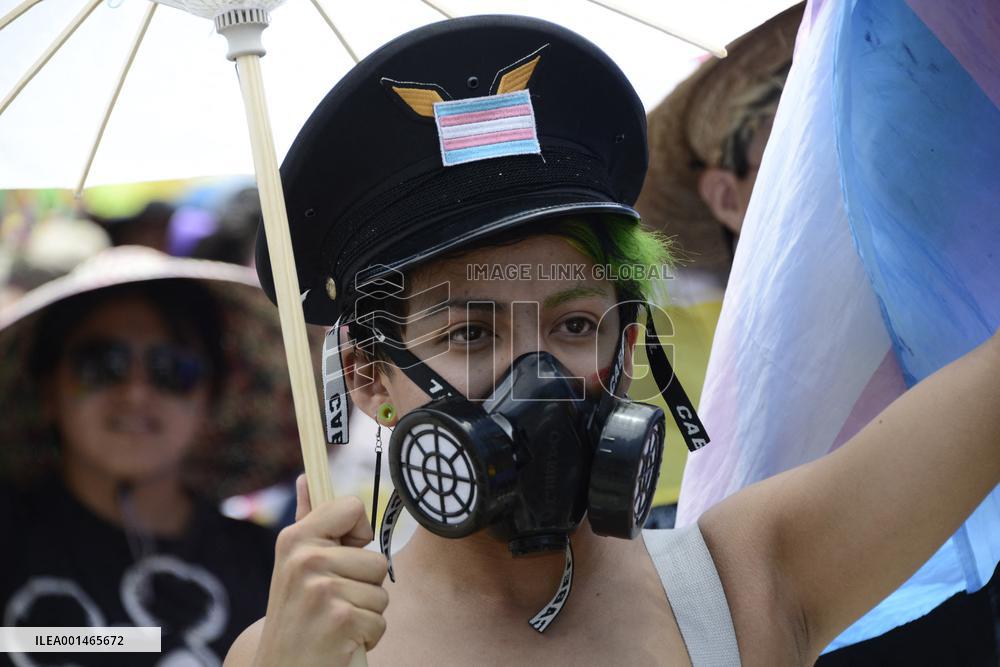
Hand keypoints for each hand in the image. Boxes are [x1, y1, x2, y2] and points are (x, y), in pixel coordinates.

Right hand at [253, 475, 388, 666]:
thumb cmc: (297, 613)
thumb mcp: (295, 564)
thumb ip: (308, 520)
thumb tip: (307, 477)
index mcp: (295, 539)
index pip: (352, 507)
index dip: (357, 533)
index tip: (342, 553)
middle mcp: (305, 560)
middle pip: (376, 559)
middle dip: (363, 586)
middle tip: (332, 604)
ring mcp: (322, 590)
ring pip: (381, 593)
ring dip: (365, 614)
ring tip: (335, 622)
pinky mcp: (340, 620)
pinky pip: (379, 621)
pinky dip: (366, 637)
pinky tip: (340, 641)